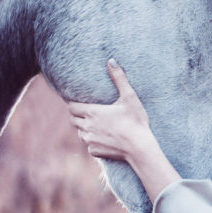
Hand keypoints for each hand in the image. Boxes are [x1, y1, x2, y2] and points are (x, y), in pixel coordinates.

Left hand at [68, 60, 180, 201]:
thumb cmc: (135, 121)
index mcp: (93, 112)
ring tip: (96, 125)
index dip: (74, 104)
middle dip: (77, 116)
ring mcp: (89, 140)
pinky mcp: (93, 151)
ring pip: (79, 133)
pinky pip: (88, 145)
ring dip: (84, 128)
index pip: (72, 107)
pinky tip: (104, 138)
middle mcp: (87, 127)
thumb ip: (119, 78)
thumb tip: (111, 61)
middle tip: (87, 113)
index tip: (79, 102)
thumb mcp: (129, 97)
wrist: (139, 148)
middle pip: (72, 120)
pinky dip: (93, 141)